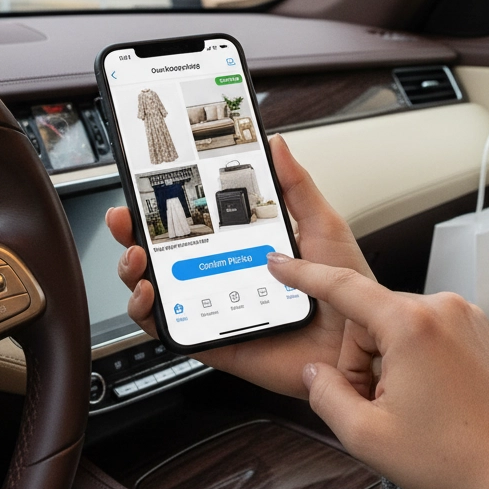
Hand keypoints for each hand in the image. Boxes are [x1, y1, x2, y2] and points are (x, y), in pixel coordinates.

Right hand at [105, 135, 377, 398]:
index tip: (144, 188)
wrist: (361, 344)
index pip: (194, 223)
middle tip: (128, 221)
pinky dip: (151, 318)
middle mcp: (225, 276)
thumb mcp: (322, 224)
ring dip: (135, 274)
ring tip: (139, 258)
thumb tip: (275, 143)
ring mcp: (217, 309)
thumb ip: (296, 185)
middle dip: (135, 235)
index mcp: (246, 246)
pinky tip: (151, 297)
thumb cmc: (348, 290)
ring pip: (160, 292)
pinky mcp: (216, 343)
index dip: (163, 207)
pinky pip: (173, 333)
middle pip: (165, 255)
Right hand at [264, 255, 488, 488]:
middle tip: (376, 405)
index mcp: (410, 324)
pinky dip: (416, 357)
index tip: (280, 263)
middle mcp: (440, 308)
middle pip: (370, 318)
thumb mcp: (366, 436)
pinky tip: (429, 397)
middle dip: (362, 360)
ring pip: (399, 325)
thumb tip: (314, 372)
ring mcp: (464, 315)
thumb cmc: (455, 456)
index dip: (303, 274)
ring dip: (390, 360)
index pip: (343, 286)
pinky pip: (428, 330)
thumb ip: (326, 395)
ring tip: (409, 406)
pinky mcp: (479, 328)